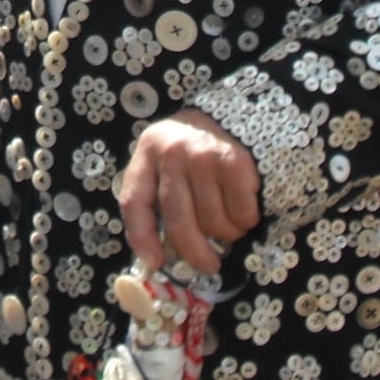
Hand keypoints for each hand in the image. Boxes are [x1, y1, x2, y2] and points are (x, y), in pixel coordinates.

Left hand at [118, 108, 261, 276]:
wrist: (236, 114)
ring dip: (226, 233)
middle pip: (178, 221)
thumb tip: (158, 258)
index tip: (155, 263)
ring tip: (228, 221)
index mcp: (147, 151)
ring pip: (213, 222)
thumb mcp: (166, 160)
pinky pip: (240, 213)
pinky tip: (244, 207)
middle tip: (209, 265)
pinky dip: (245, 220)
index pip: (134, 201)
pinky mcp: (235, 161)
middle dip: (195, 253)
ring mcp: (203, 155)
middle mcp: (172, 152)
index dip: (142, 238)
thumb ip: (159, 196)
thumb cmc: (195, 149)